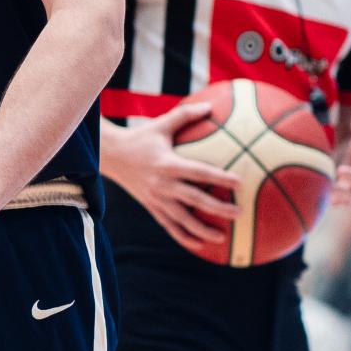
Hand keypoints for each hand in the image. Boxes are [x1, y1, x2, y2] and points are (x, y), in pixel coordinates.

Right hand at [104, 102, 234, 254]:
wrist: (111, 156)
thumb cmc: (140, 138)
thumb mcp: (162, 124)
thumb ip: (186, 115)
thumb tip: (211, 106)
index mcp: (167, 164)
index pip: (198, 172)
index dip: (218, 178)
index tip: (239, 182)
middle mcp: (162, 185)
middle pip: (194, 200)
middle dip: (217, 208)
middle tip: (239, 213)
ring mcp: (156, 199)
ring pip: (182, 219)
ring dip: (202, 230)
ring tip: (223, 237)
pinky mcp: (151, 207)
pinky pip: (169, 226)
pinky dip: (184, 236)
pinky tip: (199, 244)